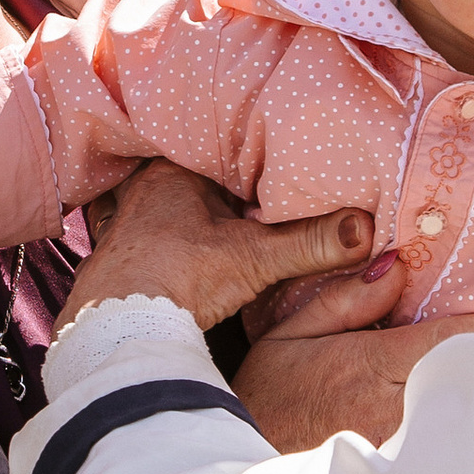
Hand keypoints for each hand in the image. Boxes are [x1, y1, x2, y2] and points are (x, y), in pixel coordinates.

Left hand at [55, 157, 375, 336]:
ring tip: (193, 217)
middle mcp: (138, 192)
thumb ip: (311, 243)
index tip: (252, 156)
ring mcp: (118, 226)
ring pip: (145, 203)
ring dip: (167, 210)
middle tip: (227, 188)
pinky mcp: (109, 262)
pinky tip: (163, 254)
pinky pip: (130, 236)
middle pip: (173, 174)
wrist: (119, 327)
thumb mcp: (255, 259)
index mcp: (171, 173)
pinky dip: (148, 240)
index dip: (229, 152)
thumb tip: (365, 230)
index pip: (203, 147)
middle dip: (197, 180)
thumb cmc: (180, 278)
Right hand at [230, 260, 473, 451]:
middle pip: (470, 373)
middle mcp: (395, 406)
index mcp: (372, 364)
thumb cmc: (268, 395)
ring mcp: (403, 442)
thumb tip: (397, 267)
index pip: (454, 335)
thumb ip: (345, 300)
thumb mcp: (289, 333)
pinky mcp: (403, 467)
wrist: (245, 462)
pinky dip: (465, 416)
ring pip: (464, 408)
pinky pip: (448, 436)